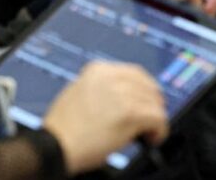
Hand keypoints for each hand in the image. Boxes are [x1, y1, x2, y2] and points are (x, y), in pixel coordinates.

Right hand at [43, 61, 168, 173]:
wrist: (55, 146)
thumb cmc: (63, 129)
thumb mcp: (79, 94)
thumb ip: (102, 89)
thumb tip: (125, 97)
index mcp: (98, 70)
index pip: (135, 73)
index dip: (145, 89)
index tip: (148, 101)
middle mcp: (111, 77)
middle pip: (148, 86)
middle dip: (153, 104)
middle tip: (152, 120)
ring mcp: (121, 94)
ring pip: (155, 103)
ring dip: (155, 120)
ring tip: (148, 133)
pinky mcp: (130, 113)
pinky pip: (158, 118)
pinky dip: (159, 131)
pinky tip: (152, 138)